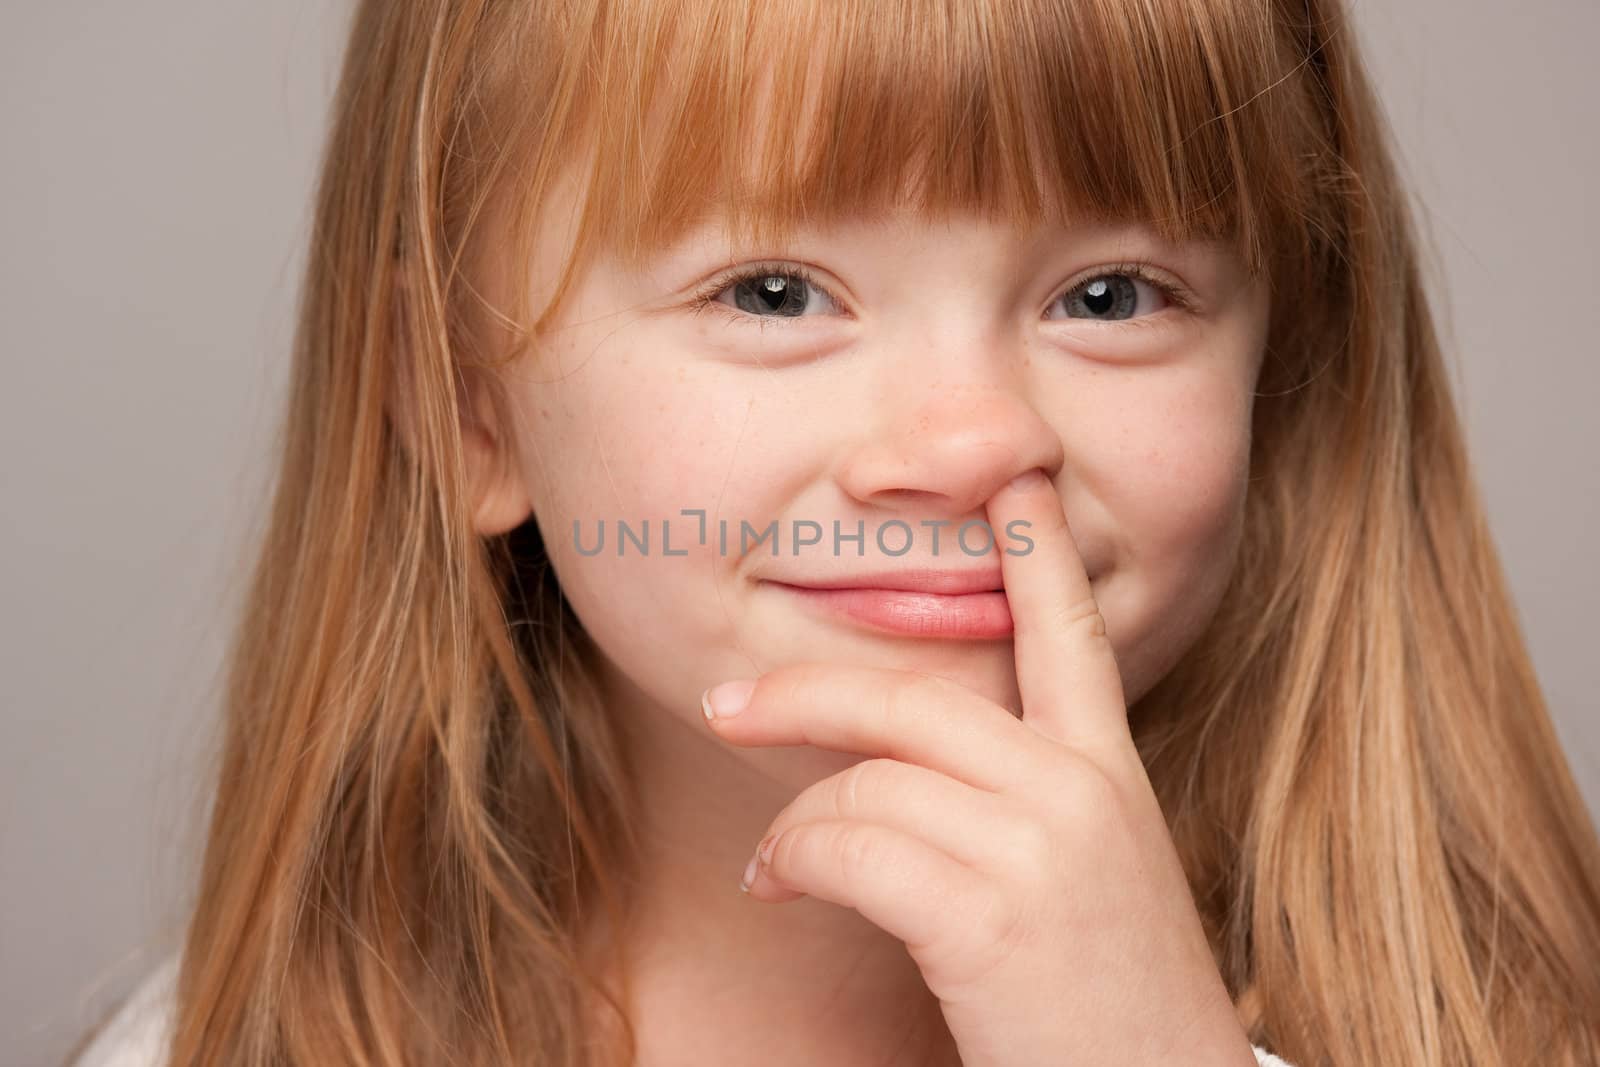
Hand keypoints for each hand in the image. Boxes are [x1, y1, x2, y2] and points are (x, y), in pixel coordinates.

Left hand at [699, 469, 1257, 1065]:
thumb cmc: (1104, 1000)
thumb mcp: (1086, 874)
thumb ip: (1019, 800)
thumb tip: (893, 771)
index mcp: (1108, 772)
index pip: (1070, 633)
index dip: (1037, 549)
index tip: (1015, 474)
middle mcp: (1081, 788)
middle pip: (913, 695)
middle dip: (804, 692)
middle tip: (727, 703)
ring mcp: (1041, 845)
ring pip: (868, 777)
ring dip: (795, 823)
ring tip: (774, 865)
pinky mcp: (992, 915)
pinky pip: (850, 847)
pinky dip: (794, 863)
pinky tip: (778, 887)